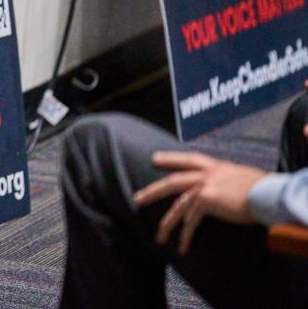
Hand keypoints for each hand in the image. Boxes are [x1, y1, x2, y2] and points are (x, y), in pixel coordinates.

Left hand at [133, 151, 266, 256]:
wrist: (267, 194)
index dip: (170, 158)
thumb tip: (224, 185)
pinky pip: (191, 221)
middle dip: (152, 192)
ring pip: (178, 207)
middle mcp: (205, 174)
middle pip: (172, 182)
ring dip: (167, 224)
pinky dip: (186, 235)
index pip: (187, 159)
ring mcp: (203, 187)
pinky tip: (182, 246)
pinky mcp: (206, 201)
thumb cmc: (261, 188)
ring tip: (159, 237)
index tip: (154, 158)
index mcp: (214, 166)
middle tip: (137, 199)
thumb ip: (226, 178)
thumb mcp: (240, 175)